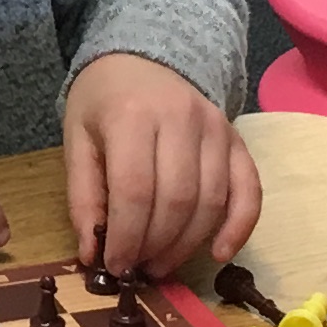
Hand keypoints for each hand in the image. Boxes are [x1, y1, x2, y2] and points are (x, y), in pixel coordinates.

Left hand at [64, 53, 258, 279]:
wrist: (141, 58)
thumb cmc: (102, 103)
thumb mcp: (77, 140)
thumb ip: (83, 197)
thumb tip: (92, 255)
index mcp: (132, 116)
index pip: (135, 190)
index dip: (127, 237)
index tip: (115, 266)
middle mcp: (181, 118)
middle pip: (177, 200)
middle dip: (156, 246)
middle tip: (137, 268)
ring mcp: (217, 127)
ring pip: (211, 201)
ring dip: (188, 244)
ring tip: (161, 263)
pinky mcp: (237, 139)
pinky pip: (249, 189)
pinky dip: (239, 227)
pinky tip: (219, 253)